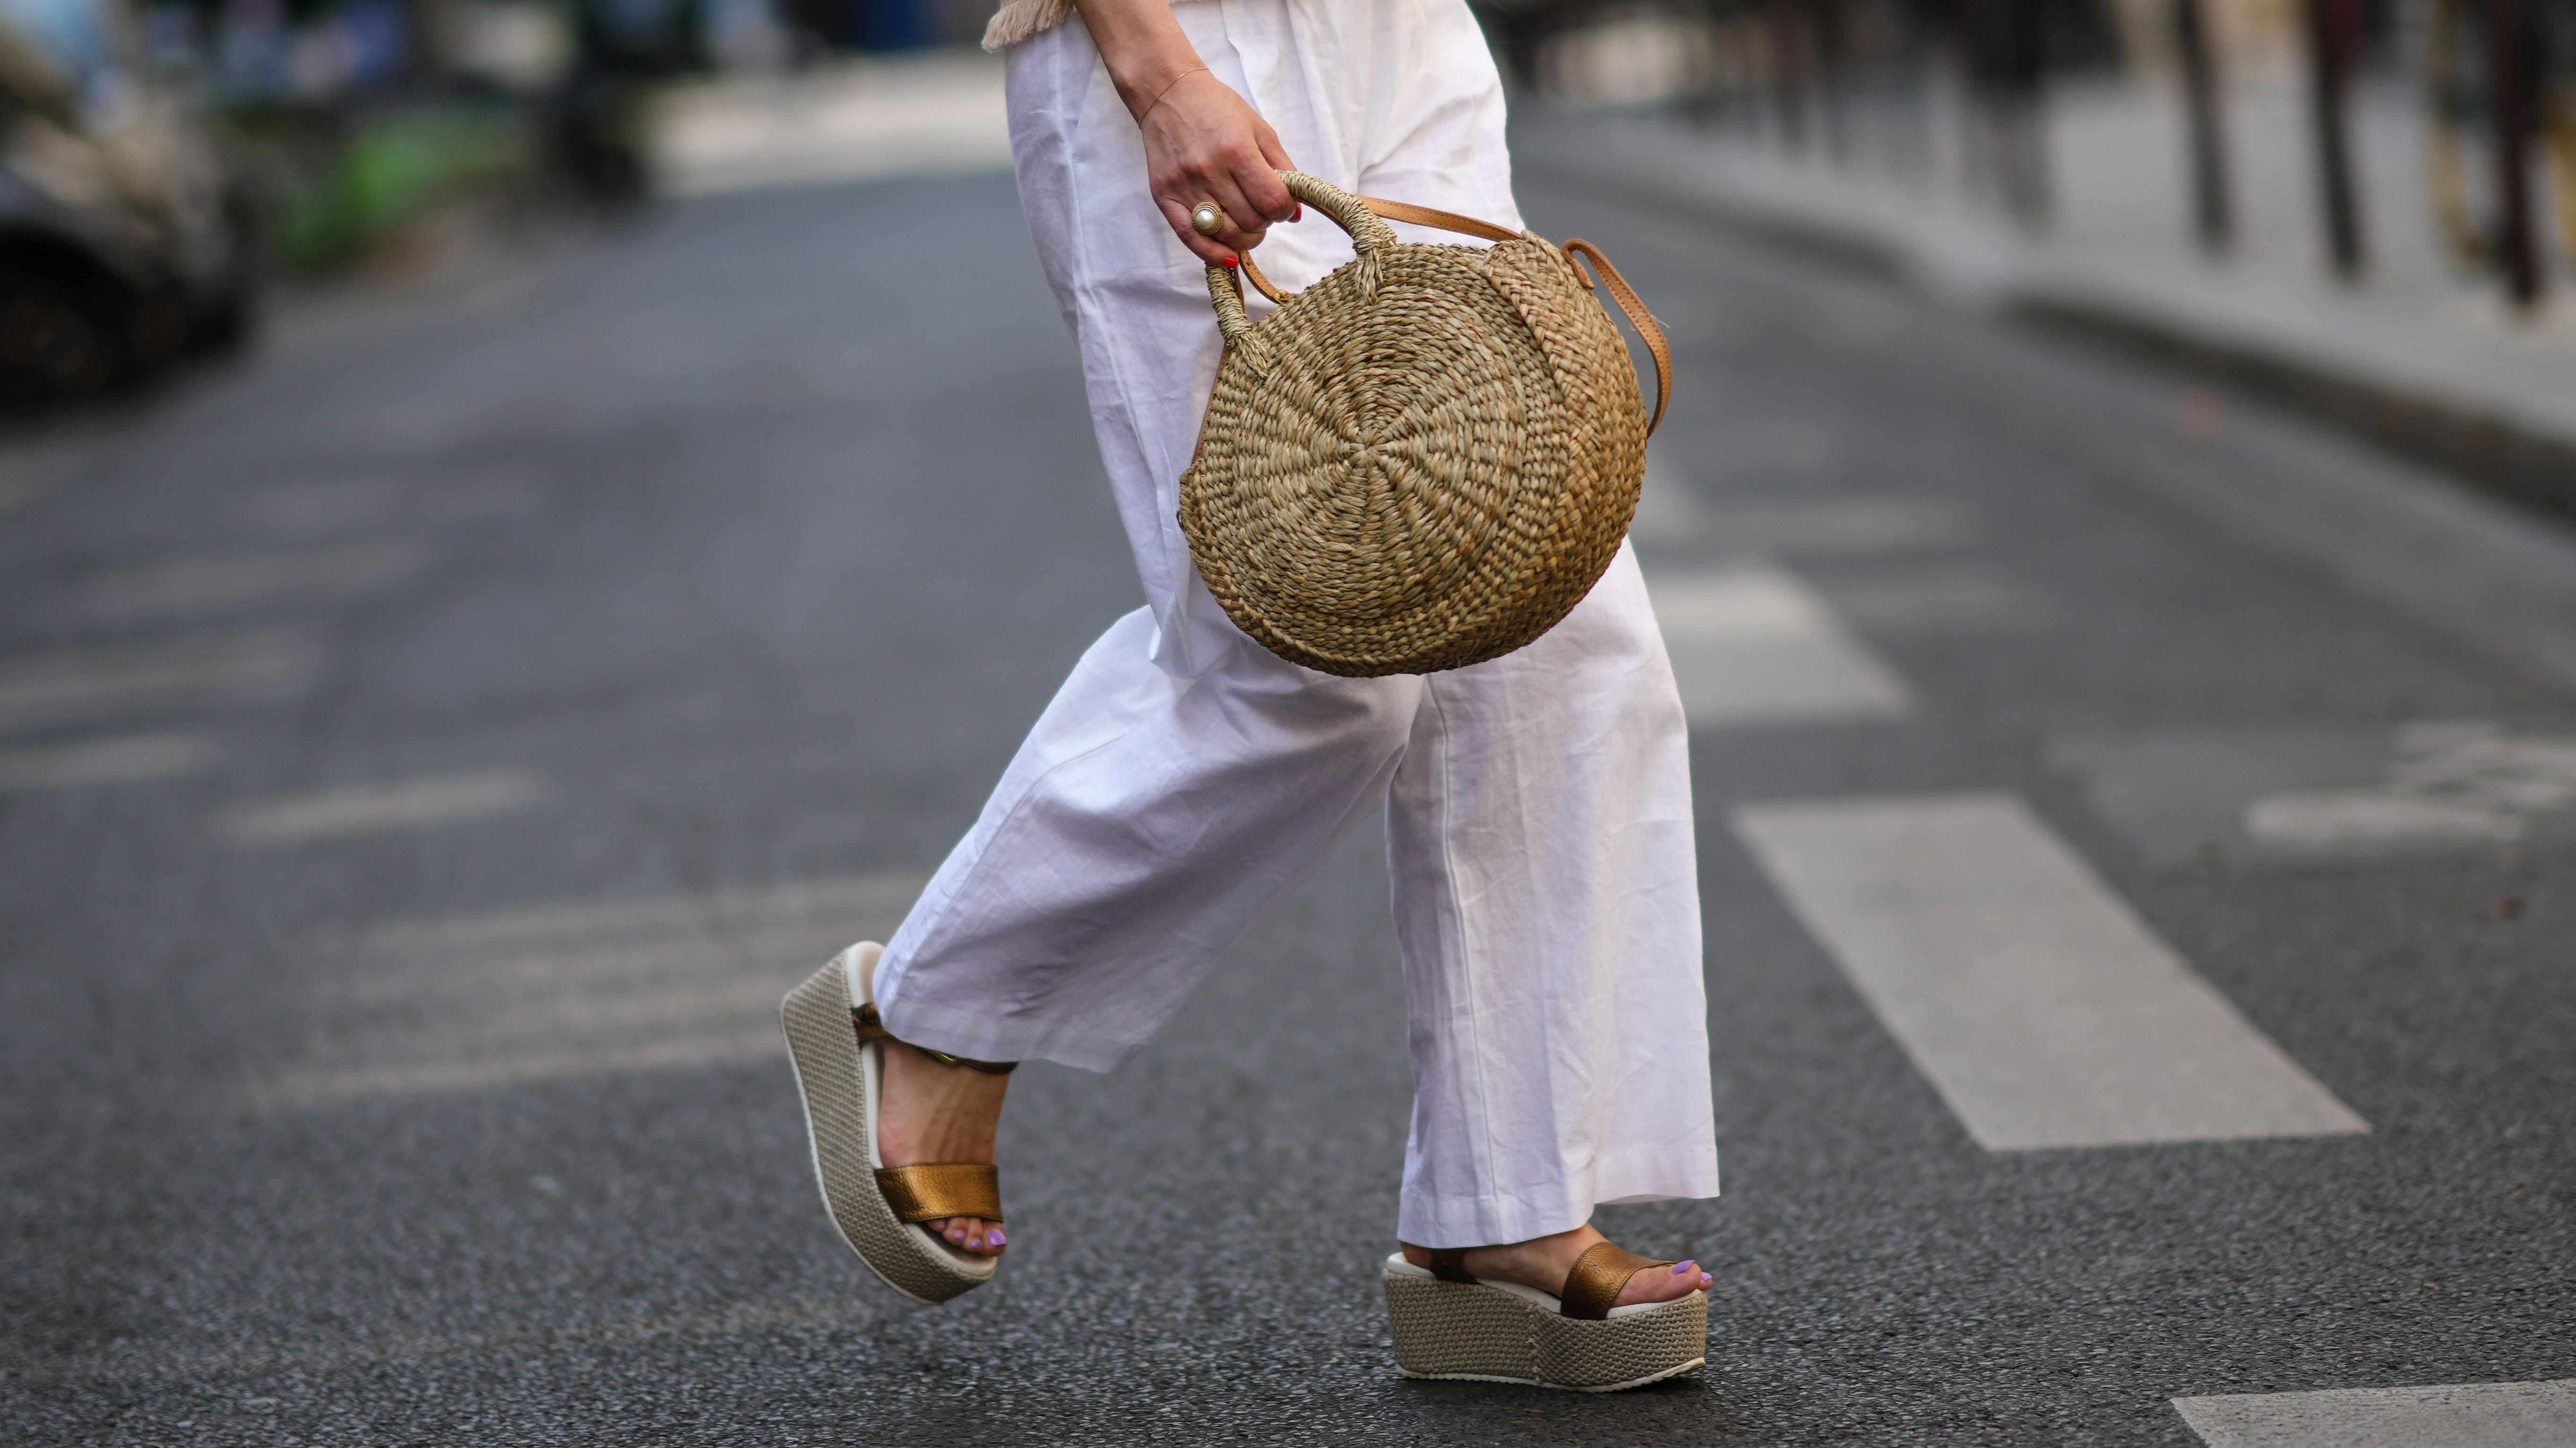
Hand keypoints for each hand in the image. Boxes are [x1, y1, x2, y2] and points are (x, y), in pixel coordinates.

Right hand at [1074, 0, 1296, 267]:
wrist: (1167, 93)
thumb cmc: (1217, 108)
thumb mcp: (1259, 129)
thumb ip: (1283, 168)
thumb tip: (1294, 212)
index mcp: (1237, 150)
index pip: (1272, 202)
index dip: (1283, 210)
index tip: (1281, 205)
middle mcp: (1209, 170)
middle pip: (1251, 222)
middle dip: (1265, 222)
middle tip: (1260, 209)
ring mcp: (1185, 185)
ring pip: (1226, 235)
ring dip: (1245, 237)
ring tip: (1246, 224)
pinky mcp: (1164, 195)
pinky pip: (1191, 238)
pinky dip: (1213, 253)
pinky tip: (1228, 255)